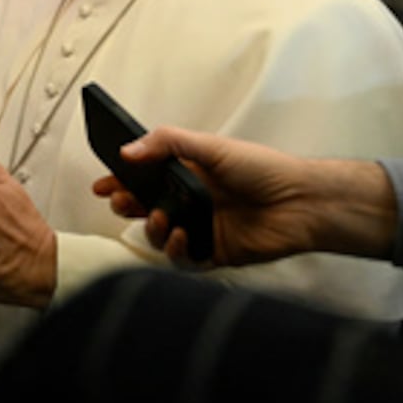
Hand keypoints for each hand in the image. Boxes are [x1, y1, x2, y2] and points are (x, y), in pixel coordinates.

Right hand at [92, 126, 395, 266]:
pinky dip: (174, 251)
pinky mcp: (213, 253)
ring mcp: (200, 228)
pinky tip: (178, 237)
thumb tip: (127, 151)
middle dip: (126, 205)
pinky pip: (183, 260)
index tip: (101, 184)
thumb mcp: (210, 145)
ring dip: (150, 228)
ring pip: (159, 235)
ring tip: (157, 217)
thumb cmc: (263, 168)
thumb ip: (166, 143)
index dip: (120, 181)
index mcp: (188, 173)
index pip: (144, 177)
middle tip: (118, 200)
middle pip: (144, 207)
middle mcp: (191, 201)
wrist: (301, 202)